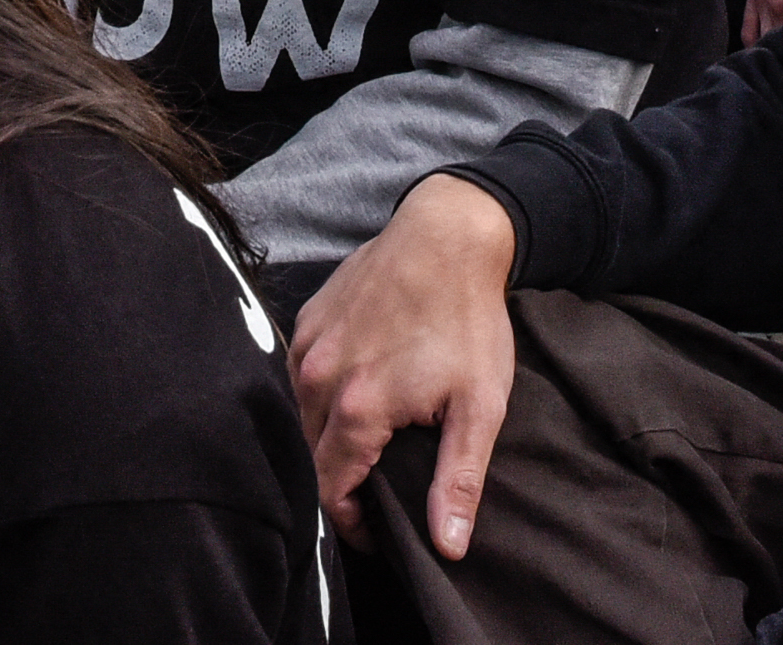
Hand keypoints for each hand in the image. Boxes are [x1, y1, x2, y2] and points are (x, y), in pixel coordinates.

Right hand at [289, 175, 520, 554]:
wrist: (448, 234)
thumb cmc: (469, 320)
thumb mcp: (479, 407)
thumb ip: (457, 480)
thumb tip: (446, 546)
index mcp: (357, 409)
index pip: (330, 492)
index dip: (352, 524)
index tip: (379, 531)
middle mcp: (318, 379)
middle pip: (313, 457)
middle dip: (341, 483)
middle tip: (380, 490)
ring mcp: (308, 346)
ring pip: (304, 417)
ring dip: (329, 438)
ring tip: (370, 443)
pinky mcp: (307, 320)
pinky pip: (303, 376)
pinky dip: (323, 395)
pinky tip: (358, 391)